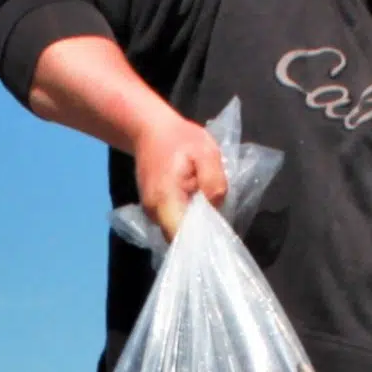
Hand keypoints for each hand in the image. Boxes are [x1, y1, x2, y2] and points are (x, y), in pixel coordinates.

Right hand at [130, 108, 227, 240]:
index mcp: (165, 200)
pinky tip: (200, 207)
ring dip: (197, 226)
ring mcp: (152, 214)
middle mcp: (154, 213)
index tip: (218, 236)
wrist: (150, 131)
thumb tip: (215, 206)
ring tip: (211, 211)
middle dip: (202, 235)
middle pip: (181, 238)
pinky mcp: (155, 212)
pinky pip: (175, 224)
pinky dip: (189, 220)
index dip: (201, 241)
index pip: (182, 236)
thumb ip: (213, 180)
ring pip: (179, 232)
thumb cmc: (179, 138)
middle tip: (221, 221)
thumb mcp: (206, 151)